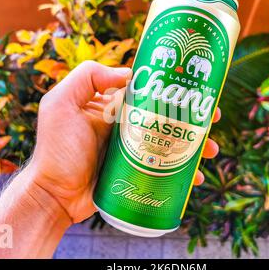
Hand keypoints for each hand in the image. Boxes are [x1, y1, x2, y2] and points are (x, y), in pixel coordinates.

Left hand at [25, 61, 219, 223]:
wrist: (55, 195)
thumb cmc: (56, 150)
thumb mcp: (60, 104)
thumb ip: (87, 77)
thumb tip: (129, 74)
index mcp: (112, 105)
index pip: (149, 91)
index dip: (174, 89)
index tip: (196, 89)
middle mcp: (127, 124)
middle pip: (167, 115)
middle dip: (193, 116)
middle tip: (213, 119)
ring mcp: (135, 148)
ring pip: (171, 141)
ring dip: (195, 144)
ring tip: (211, 151)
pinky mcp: (139, 171)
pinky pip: (166, 167)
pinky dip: (183, 171)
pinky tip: (195, 177)